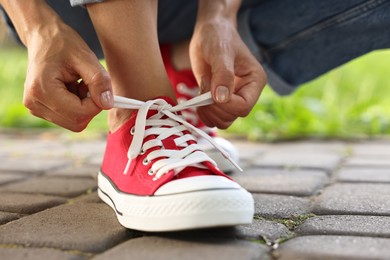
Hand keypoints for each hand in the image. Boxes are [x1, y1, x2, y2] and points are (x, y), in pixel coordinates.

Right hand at [23, 21, 112, 131]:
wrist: (43, 37)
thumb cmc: (63, 44)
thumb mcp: (86, 57)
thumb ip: (99, 81)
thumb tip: (107, 104)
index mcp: (41, 89)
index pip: (80, 114)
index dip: (96, 103)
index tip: (98, 86)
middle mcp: (34, 102)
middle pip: (77, 122)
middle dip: (90, 106)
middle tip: (88, 84)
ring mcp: (35, 108)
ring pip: (74, 122)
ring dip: (83, 106)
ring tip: (78, 84)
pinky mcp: (40, 109)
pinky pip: (68, 118)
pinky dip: (76, 106)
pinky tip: (71, 89)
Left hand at [190, 14, 266, 128]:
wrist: (209, 34)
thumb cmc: (218, 37)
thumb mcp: (220, 52)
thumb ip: (223, 74)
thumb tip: (222, 98)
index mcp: (255, 81)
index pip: (244, 106)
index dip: (226, 104)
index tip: (211, 91)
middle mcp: (247, 93)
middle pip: (233, 116)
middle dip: (214, 106)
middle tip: (204, 86)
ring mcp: (233, 99)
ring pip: (223, 121)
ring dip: (207, 111)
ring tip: (202, 90)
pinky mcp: (220, 102)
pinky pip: (213, 119)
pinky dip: (203, 113)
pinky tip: (199, 98)